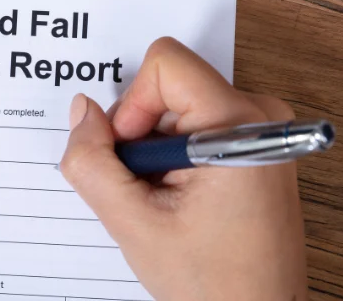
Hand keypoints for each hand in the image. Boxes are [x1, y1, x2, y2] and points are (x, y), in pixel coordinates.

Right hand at [60, 37, 307, 300]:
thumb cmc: (213, 281)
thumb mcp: (132, 223)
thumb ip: (93, 162)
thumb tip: (82, 110)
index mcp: (240, 124)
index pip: (165, 63)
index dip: (132, 105)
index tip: (136, 155)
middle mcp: (259, 114)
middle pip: (168, 85)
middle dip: (140, 132)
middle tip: (147, 186)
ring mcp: (260, 128)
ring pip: (174, 107)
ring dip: (154, 149)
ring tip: (167, 198)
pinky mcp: (254, 142)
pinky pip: (193, 124)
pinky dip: (172, 156)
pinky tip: (180, 197)